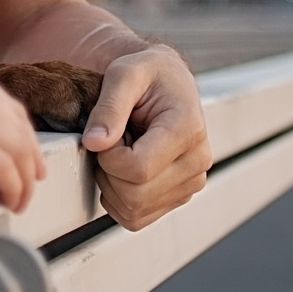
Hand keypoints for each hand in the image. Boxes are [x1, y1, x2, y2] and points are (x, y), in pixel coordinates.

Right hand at [0, 58, 45, 212]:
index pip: (8, 105)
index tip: (28, 160)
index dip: (25, 136)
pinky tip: (6, 199)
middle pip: (19, 127)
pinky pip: (1, 166)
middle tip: (30, 186)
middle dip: (30, 162)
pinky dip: (11, 186)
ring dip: (23, 181)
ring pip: (17, 149)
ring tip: (16, 201)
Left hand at [82, 44, 208, 229]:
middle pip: (136, 196)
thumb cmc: (147, 73)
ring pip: (134, 211)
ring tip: (121, 151)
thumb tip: (95, 142)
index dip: (108, 156)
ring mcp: (191, 183)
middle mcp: (198, 161)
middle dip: (108, 172)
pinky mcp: (180, 196)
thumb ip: (109, 106)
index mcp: (188, 130)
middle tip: (111, 141)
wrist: (166, 80)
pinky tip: (123, 169)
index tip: (105, 133)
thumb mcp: (124, 73)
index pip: (138, 169)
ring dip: (112, 185)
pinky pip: (137, 218)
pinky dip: (119, 199)